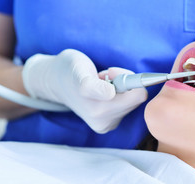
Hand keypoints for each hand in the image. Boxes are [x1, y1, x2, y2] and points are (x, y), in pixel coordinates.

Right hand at [22, 49, 147, 133]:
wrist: (57, 82)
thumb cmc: (69, 71)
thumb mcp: (78, 71)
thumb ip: (93, 85)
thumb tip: (110, 94)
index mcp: (98, 110)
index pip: (137, 95)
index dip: (126, 77)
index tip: (109, 71)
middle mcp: (103, 122)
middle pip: (136, 98)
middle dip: (122, 82)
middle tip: (103, 77)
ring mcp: (106, 124)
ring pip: (132, 101)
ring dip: (119, 88)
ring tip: (99, 84)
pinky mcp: (108, 124)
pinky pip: (126, 105)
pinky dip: (117, 94)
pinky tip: (101, 92)